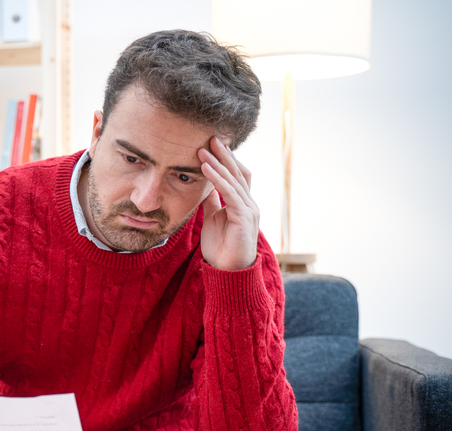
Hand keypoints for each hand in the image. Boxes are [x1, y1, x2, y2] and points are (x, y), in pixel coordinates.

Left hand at [198, 137, 259, 271]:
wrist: (227, 271)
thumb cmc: (220, 248)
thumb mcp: (212, 219)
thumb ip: (212, 202)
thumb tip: (205, 187)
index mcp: (242, 203)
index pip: (236, 176)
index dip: (226, 160)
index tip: (211, 145)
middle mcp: (249, 203)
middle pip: (238, 172)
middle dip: (224, 154)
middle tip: (210, 137)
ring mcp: (249, 209)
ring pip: (233, 180)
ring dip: (217, 163)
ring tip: (202, 150)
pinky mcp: (244, 217)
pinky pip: (230, 193)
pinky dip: (217, 179)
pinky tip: (205, 168)